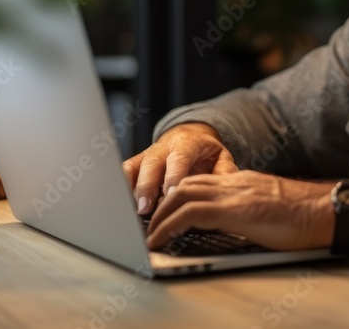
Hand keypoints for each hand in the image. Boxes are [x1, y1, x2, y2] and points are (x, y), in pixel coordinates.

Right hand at [122, 122, 238, 214]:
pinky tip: (125, 205)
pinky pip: (125, 171)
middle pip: (152, 164)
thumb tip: (225, 185)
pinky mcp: (138, 162)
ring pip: (135, 168)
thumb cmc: (206, 152)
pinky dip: (123, 186)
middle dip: (148, 186)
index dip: (173, 176)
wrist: (190, 136)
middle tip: (146, 208)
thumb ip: (224, 170)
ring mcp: (148, 154)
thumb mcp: (221, 156)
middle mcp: (164, 148)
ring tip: (136, 212)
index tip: (171, 194)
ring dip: (133, 190)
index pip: (179, 159)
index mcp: (186, 144)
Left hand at [145, 171, 334, 251]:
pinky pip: (189, 214)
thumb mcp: (271, 209)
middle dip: (163, 203)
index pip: (201, 181)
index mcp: (243, 182)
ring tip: (150, 234)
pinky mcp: (233, 210)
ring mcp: (233, 194)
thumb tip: (236, 227)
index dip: (178, 195)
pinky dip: (168, 226)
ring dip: (160, 215)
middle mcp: (234, 183)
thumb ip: (250, 211)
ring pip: (181, 195)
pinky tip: (159, 240)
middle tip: (150, 223)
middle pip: (185, 184)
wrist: (326, 211)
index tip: (166, 211)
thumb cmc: (307, 216)